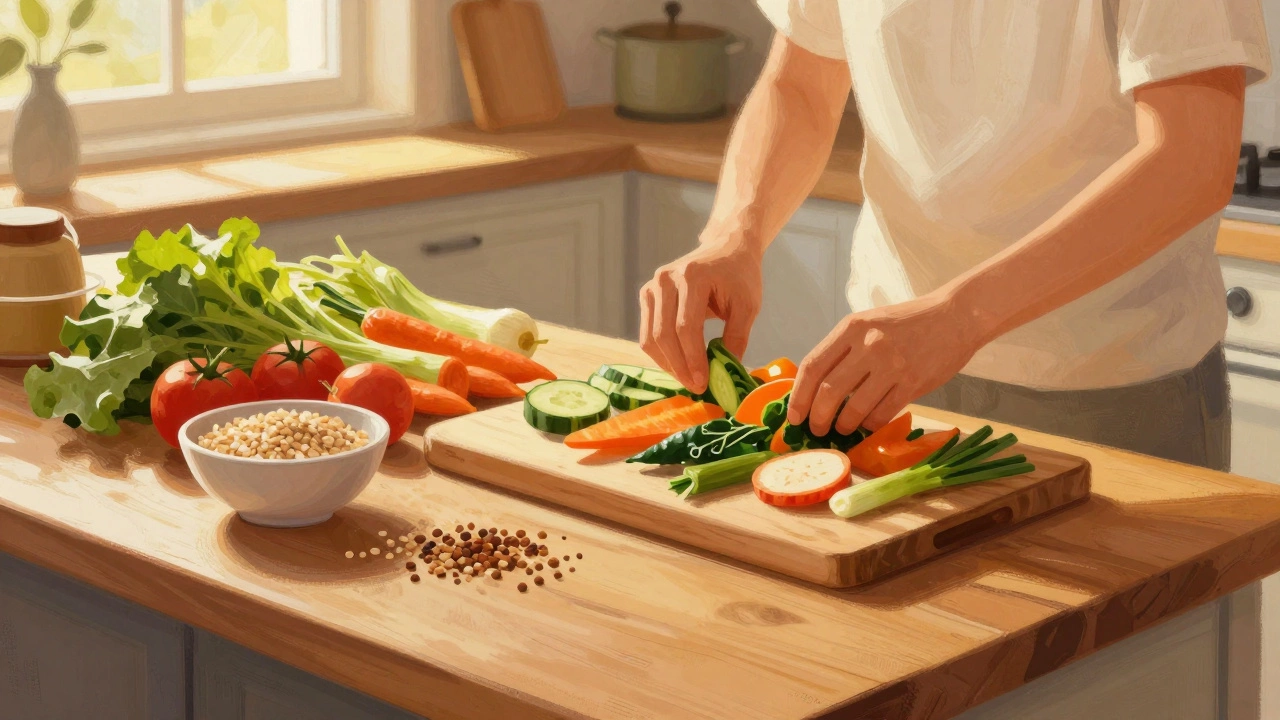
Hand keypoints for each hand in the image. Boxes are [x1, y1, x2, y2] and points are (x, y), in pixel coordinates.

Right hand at [639, 238, 762, 393]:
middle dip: (679, 366)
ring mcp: (652, 286)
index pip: (686, 326)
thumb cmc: (739, 276)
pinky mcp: (647, 295)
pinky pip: (647, 333)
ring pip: (650, 337)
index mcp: (692, 276)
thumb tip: (724, 374)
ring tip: (688, 379)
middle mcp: (665, 279)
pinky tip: (679, 365)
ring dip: (668, 364)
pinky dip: (661, 353)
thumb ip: (736, 338)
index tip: (703, 383)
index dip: (693, 359)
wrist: (726, 248)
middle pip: (664, 334)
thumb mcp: (748, 305)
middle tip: (696, 387)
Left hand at [788, 293, 980, 435]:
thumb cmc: (907, 323)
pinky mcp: (912, 382)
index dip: (798, 396)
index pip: (812, 366)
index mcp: (851, 327)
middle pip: (828, 391)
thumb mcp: (868, 324)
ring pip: (854, 408)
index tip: (794, 415)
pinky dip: (869, 425)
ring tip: (841, 429)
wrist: (954, 316)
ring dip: (842, 425)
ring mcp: (891, 364)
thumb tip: (815, 388)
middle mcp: (868, 344)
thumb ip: (844, 350)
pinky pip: (881, 414)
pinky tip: (866, 425)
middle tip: (816, 429)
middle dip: (817, 417)